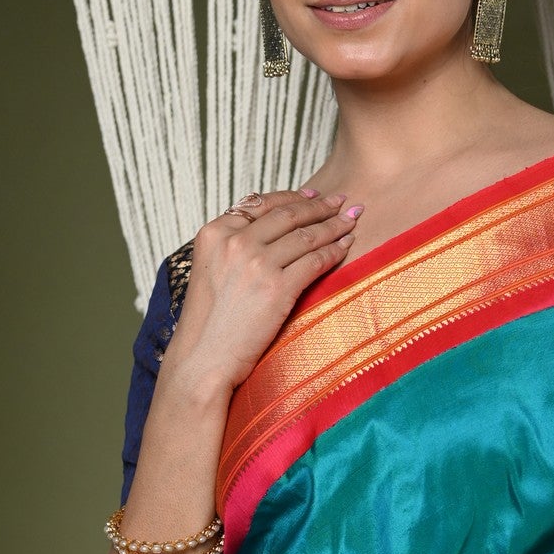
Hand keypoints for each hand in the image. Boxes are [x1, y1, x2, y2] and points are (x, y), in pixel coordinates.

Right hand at [160, 188, 361, 396]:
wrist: (203, 358)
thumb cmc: (209, 322)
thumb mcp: (210, 271)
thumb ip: (233, 247)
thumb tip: (268, 230)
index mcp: (214, 233)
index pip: (262, 205)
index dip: (292, 197)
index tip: (314, 195)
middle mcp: (234, 242)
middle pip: (287, 215)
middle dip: (319, 206)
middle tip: (341, 201)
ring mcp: (256, 263)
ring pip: (306, 235)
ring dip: (333, 225)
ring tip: (350, 220)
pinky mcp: (276, 288)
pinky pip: (315, 261)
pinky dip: (335, 251)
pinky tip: (346, 246)